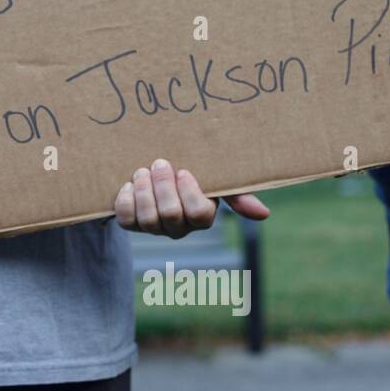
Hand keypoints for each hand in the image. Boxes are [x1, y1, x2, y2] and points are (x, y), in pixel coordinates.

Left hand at [114, 158, 268, 238]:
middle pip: (171, 215)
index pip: (199, 215)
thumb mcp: (215, 178)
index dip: (189, 193)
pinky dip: (125, 200)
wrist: (156, 165)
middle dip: (163, 186)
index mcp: (202, 216)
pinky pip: (126, 220)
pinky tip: (128, 184)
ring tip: (143, 171)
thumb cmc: (193, 171)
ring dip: (144, 191)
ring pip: (148, 219)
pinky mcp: (132, 224)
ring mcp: (155, 228)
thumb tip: (264, 214)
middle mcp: (180, 227)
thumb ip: (238, 194)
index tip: (184, 170)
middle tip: (160, 163)